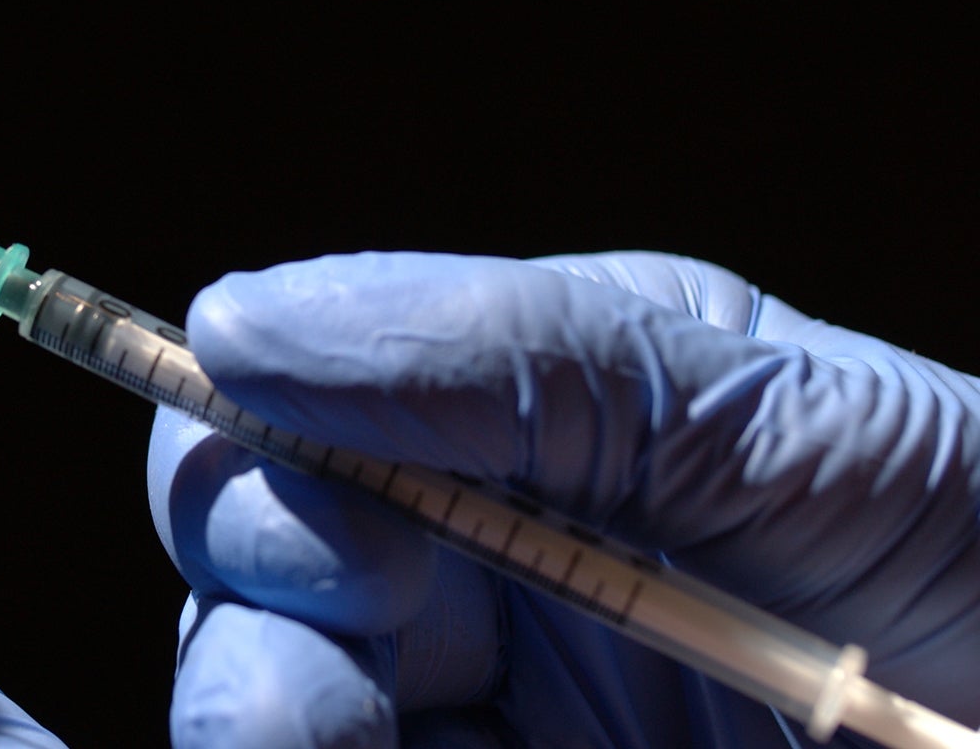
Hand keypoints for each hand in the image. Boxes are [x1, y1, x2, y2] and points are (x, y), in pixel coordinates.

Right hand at [147, 251, 978, 746]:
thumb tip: (240, 321)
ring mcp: (492, 712)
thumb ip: (524, 356)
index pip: (282, 408)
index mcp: (521, 424)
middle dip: (257, 615)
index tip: (349, 539)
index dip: (253, 461)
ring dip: (266, 721)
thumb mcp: (788, 420)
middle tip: (349, 667)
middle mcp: (478, 573)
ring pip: (266, 709)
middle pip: (246, 573)